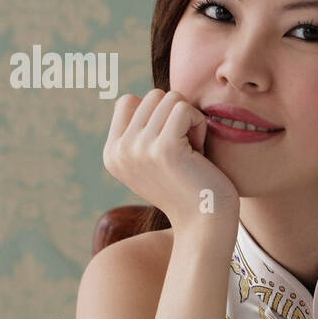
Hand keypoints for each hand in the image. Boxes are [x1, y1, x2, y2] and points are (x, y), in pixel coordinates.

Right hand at [103, 89, 239, 234]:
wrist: (205, 222)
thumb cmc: (190, 186)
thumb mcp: (154, 159)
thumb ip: (143, 131)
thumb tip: (149, 96)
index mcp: (112, 153)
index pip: (128, 101)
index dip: (157, 114)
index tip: (171, 144)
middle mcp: (118, 150)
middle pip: (151, 96)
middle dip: (175, 115)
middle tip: (186, 147)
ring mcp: (137, 148)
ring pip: (169, 98)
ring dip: (189, 120)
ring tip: (193, 150)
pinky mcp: (163, 148)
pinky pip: (184, 108)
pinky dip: (199, 123)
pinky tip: (200, 151)